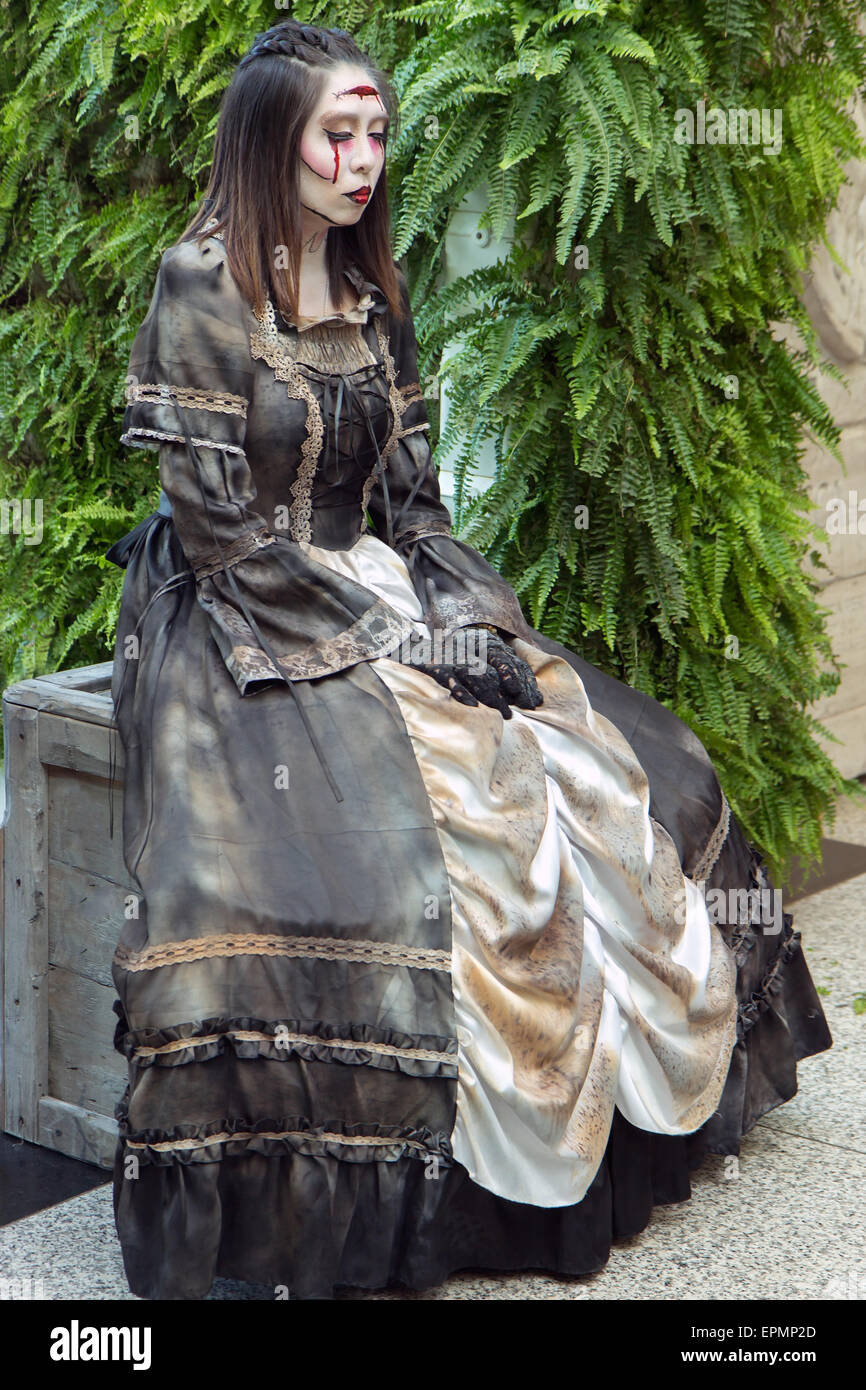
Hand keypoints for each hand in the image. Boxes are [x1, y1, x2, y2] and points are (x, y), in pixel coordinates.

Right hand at [408, 626, 542, 718]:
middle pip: (498, 669)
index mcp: (485, 644)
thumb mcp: (477, 658)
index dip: (525, 682)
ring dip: (494, 696)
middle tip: (524, 708)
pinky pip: (452, 681)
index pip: (511, 662)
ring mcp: (454, 657)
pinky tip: (474, 707)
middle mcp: (471, 648)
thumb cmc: (450, 659)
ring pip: (479, 676)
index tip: (534, 701)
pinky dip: (463, 693)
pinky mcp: (437, 668)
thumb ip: (499, 670)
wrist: (412, 649)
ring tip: (504, 714)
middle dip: (513, 689)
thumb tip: (525, 694)